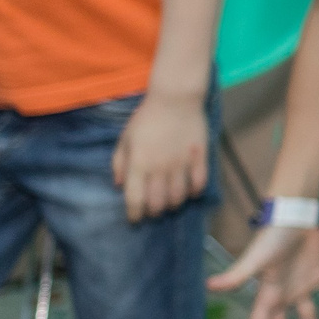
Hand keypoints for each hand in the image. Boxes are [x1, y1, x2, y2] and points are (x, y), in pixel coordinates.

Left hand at [112, 90, 208, 221]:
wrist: (175, 98)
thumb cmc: (146, 118)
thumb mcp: (125, 138)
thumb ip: (119, 162)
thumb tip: (119, 184)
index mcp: (139, 163)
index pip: (135, 198)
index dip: (134, 214)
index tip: (134, 219)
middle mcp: (160, 168)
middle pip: (158, 202)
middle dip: (153, 212)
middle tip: (152, 211)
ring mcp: (181, 164)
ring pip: (178, 197)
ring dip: (173, 204)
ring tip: (170, 203)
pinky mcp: (199, 159)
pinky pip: (199, 183)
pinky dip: (194, 192)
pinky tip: (190, 192)